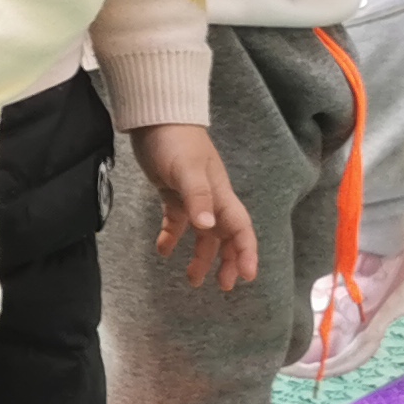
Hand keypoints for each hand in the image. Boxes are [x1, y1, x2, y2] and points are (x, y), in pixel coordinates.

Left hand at [130, 122, 256, 288]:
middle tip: (224, 286)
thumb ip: (198, 197)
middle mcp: (211, 199)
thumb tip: (208, 227)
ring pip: (202, 234)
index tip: (247, 276)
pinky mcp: (172, 193)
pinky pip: (176, 221)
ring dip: (200, 256)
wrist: (156, 117)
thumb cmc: (176, 140)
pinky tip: (162, 251)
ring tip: (192, 280)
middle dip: (228, 262)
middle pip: (225, 237)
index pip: (240, 229)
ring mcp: (192, 196)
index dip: (246, 253)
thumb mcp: (187, 169)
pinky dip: (172, 237)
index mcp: (220, 195)